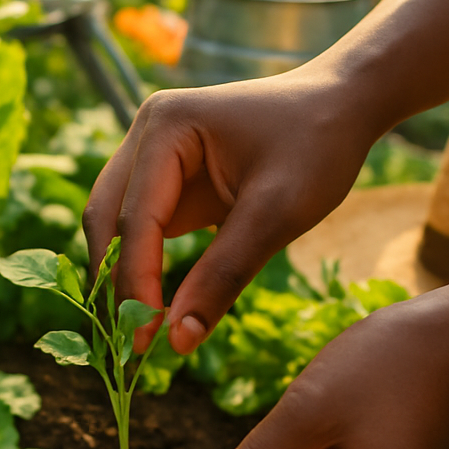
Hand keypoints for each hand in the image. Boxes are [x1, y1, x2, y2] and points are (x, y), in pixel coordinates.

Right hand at [83, 70, 373, 353]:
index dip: (135, 282)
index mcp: (166, 127)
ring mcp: (152, 154)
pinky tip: (155, 310)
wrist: (342, 105)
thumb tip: (178, 340)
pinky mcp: (166, 177)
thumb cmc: (317, 146)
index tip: (143, 340)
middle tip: (129, 344)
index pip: (135, 217)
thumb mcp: (277, 213)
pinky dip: (143, 268)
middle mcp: (146, 134)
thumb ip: (224, 275)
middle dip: (115, 282)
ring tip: (139, 334)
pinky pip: (141, 229)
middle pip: (106, 219)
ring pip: (115, 226)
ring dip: (123, 277)